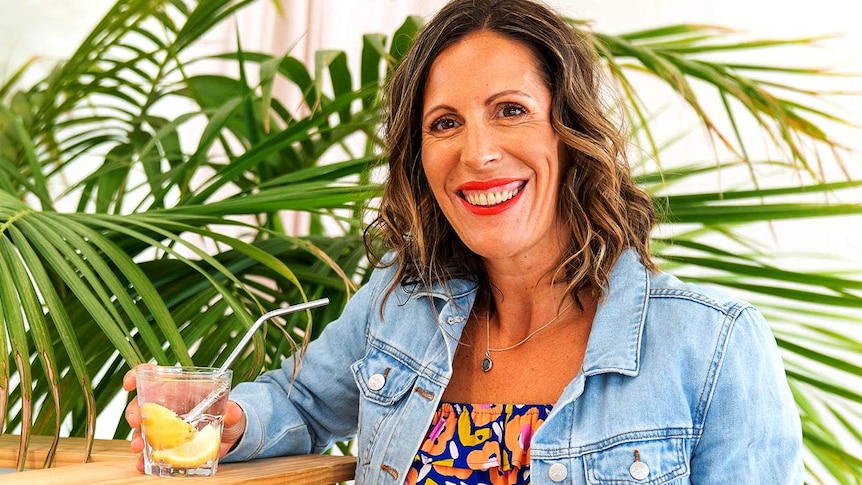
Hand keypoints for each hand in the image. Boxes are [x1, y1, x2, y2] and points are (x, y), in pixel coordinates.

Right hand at [123, 364, 246, 472]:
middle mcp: (168, 407)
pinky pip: (150, 450)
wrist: (231, 437)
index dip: (138, 375)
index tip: (130, 382)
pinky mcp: (166, 445)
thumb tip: (233, 411)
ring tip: (139, 447)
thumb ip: (233, 411)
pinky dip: (144, 458)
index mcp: (181, 390)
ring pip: (142, 429)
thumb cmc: (229, 415)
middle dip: (134, 411)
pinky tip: (143, 463)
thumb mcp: (233, 412)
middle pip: (142, 404)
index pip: (154, 376)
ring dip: (136, 437)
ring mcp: (165, 427)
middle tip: (137, 421)